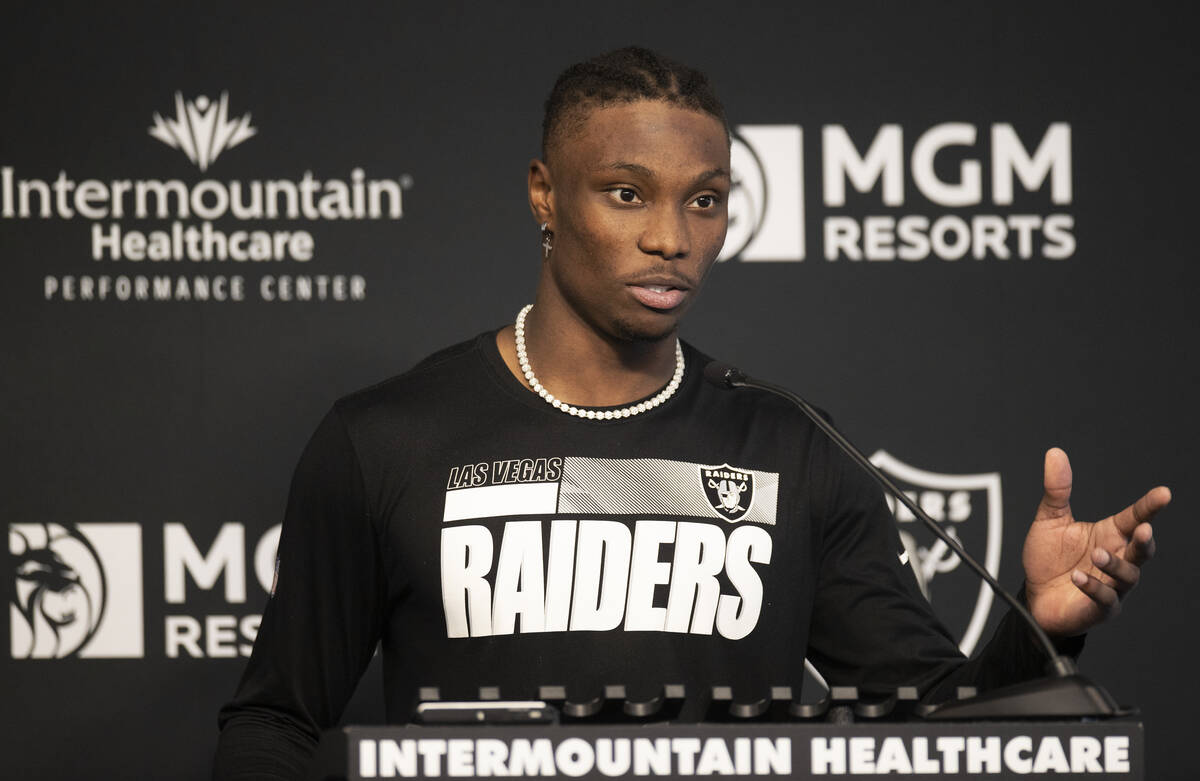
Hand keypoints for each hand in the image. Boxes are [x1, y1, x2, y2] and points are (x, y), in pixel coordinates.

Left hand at [1022, 447, 1167, 636]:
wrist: (1033, 595)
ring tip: (1096, 554)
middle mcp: (1116, 558)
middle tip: (1142, 529)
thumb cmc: (1048, 559)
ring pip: (1128, 575)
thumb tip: (1055, 454)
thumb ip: (1057, 490)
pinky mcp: (1101, 608)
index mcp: (1109, 534)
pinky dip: (1094, 587)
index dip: (1150, 506)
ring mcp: (1112, 585)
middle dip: (1145, 540)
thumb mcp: (1049, 520)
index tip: (1163, 494)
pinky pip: (1106, 599)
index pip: (1135, 518)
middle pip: (1142, 550)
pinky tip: (1079, 577)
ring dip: (1114, 564)